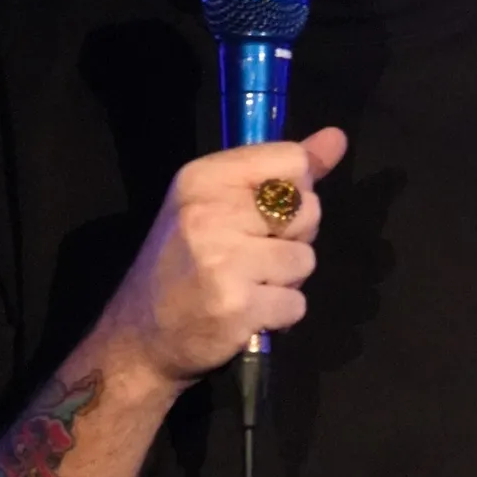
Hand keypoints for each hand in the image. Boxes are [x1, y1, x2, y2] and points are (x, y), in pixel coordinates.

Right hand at [101, 127, 347, 388]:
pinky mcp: (237, 306)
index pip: (293, 161)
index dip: (295, 191)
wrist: (140, 337)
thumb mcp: (217, 203)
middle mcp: (210, 212)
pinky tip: (247, 313)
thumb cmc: (184, 264)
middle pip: (308, 209)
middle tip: (251, 256)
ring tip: (247, 285)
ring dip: (286, 280)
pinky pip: (297, 303)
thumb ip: (281, 171)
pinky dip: (280, 314)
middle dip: (293, 237)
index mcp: (204, 178)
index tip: (265, 213)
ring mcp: (223, 260)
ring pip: (305, 259)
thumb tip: (337, 138)